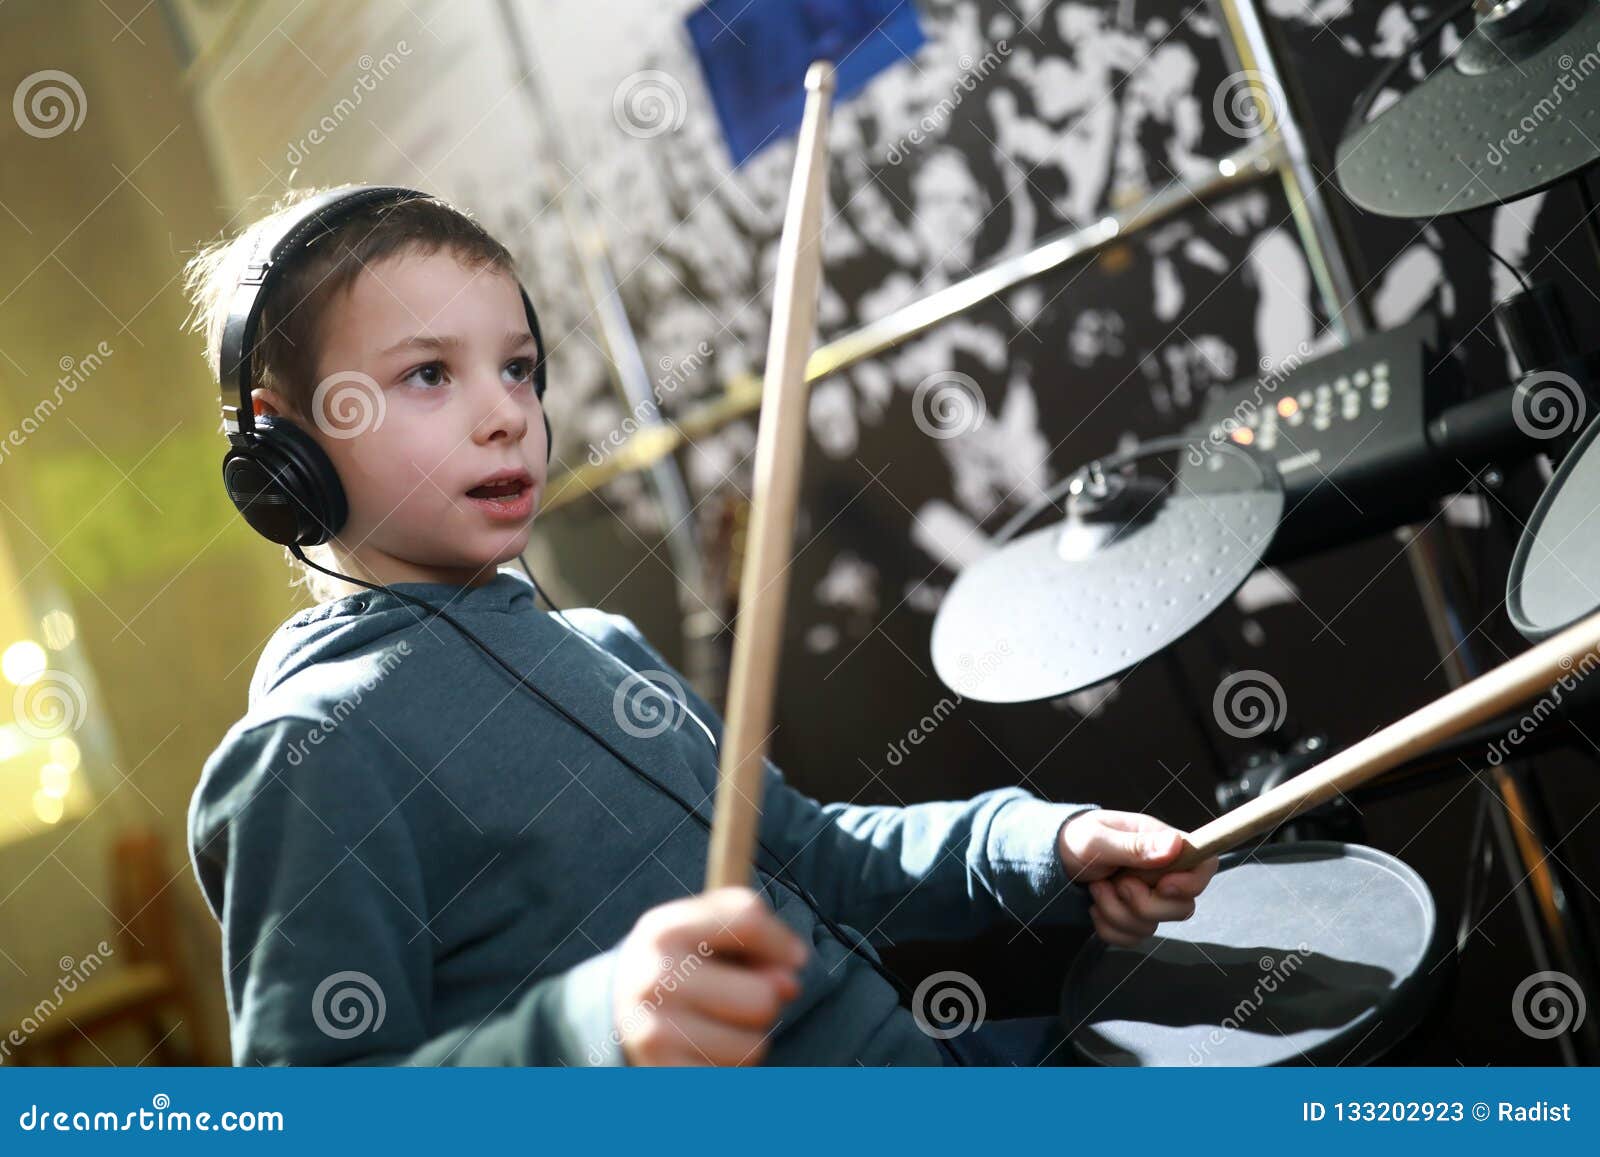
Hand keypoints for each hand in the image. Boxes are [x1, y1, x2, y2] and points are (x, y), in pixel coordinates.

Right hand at [613, 885, 808, 1065]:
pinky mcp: (663, 1078)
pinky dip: (729, 1070)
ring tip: (715, 1026)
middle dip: (765, 1000)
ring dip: (747, 1040)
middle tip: (734, 999)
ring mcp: (655, 1034)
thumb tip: (789, 982)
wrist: (611, 1012)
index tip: (794, 958)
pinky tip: (705, 1053)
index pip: (748, 921)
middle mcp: (655, 979)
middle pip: (763, 997)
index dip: (783, 942)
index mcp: (665, 930)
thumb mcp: (701, 929)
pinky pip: (733, 1080)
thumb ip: (750, 935)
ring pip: (754, 1046)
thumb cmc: (677, 965)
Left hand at [1057, 809, 1218, 946]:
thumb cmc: (1074, 840)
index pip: (1204, 866)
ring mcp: (1149, 897)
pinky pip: (1133, 938)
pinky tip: (1095, 907)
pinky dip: (1109, 928)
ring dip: (1117, 912)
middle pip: (1183, 907)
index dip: (1191, 883)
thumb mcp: (1098, 839)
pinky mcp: (1133, 917)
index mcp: (1160, 844)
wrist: (1051, 861)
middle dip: (1143, 903)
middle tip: (1116, 883)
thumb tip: (1176, 845)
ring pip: (1153, 926)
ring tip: (1097, 889)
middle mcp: (1162, 872)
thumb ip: (1135, 846)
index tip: (1161, 886)